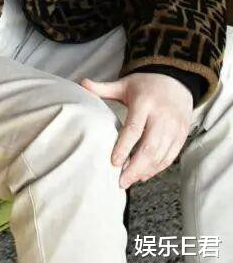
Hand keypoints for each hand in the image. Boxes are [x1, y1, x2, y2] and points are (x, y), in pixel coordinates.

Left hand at [79, 72, 192, 188]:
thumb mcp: (124, 84)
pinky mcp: (182, 136)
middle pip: (149, 147)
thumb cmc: (146, 85)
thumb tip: (81, 83)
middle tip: (121, 181)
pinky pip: (170, 157)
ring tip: (129, 180)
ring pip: (161, 156)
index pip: (134, 128)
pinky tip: (144, 174)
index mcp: (145, 103)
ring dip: (145, 171)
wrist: (177, 81)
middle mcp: (162, 116)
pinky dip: (157, 169)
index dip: (124, 147)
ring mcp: (174, 127)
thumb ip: (103, 88)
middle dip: (135, 167)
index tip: (113, 162)